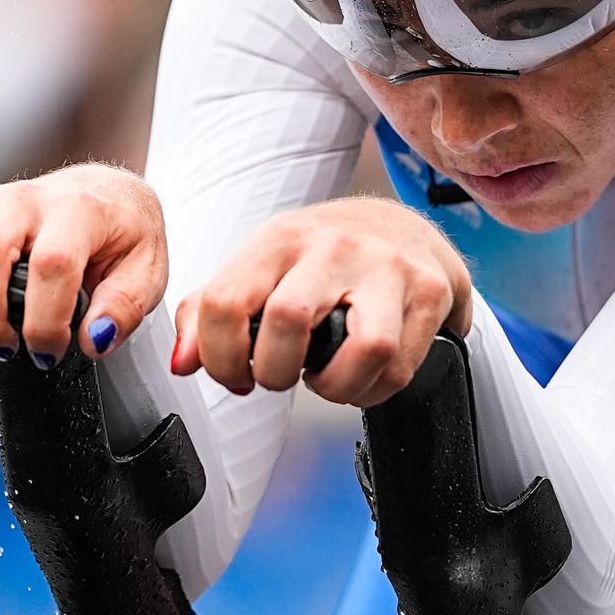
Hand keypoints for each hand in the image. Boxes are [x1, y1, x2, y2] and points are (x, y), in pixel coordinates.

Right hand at [0, 164, 165, 363]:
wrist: (102, 193)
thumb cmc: (121, 235)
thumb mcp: (148, 270)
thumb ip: (125, 307)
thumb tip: (93, 341)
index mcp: (75, 209)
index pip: (50, 264)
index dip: (46, 322)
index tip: (52, 352)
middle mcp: (19, 199)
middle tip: (12, 349)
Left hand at [177, 198, 471, 409]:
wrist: (400, 225)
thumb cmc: (320, 258)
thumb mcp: (261, 268)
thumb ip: (209, 313)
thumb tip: (184, 363)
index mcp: (281, 239)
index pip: (226, 302)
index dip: (219, 358)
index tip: (234, 374)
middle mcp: (335, 245)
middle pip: (288, 320)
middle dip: (274, 373)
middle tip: (279, 376)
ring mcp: (388, 266)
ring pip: (365, 349)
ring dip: (337, 388)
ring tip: (327, 378)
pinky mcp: (431, 291)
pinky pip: (400, 367)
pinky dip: (374, 390)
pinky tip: (363, 375)